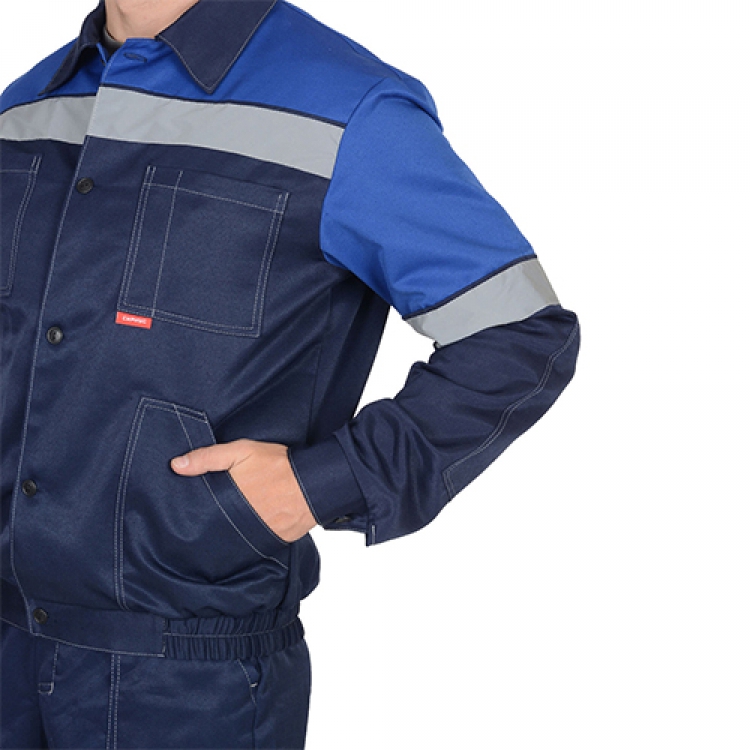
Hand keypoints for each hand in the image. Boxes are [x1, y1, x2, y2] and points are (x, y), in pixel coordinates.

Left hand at [170, 439, 315, 542]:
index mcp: (227, 500)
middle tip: (205, 521)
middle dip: (210, 526)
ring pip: (235, 538)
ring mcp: (257, 534)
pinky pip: (257, 543)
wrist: (314, 482)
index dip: (193, 513)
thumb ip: (208, 457)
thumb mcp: (241, 451)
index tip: (184, 513)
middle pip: (216, 529)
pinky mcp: (274, 541)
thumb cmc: (278, 465)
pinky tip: (250, 529)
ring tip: (228, 526)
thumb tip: (175, 465)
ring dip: (231, 533)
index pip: (201, 514)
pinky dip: (252, 538)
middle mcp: (239, 522)